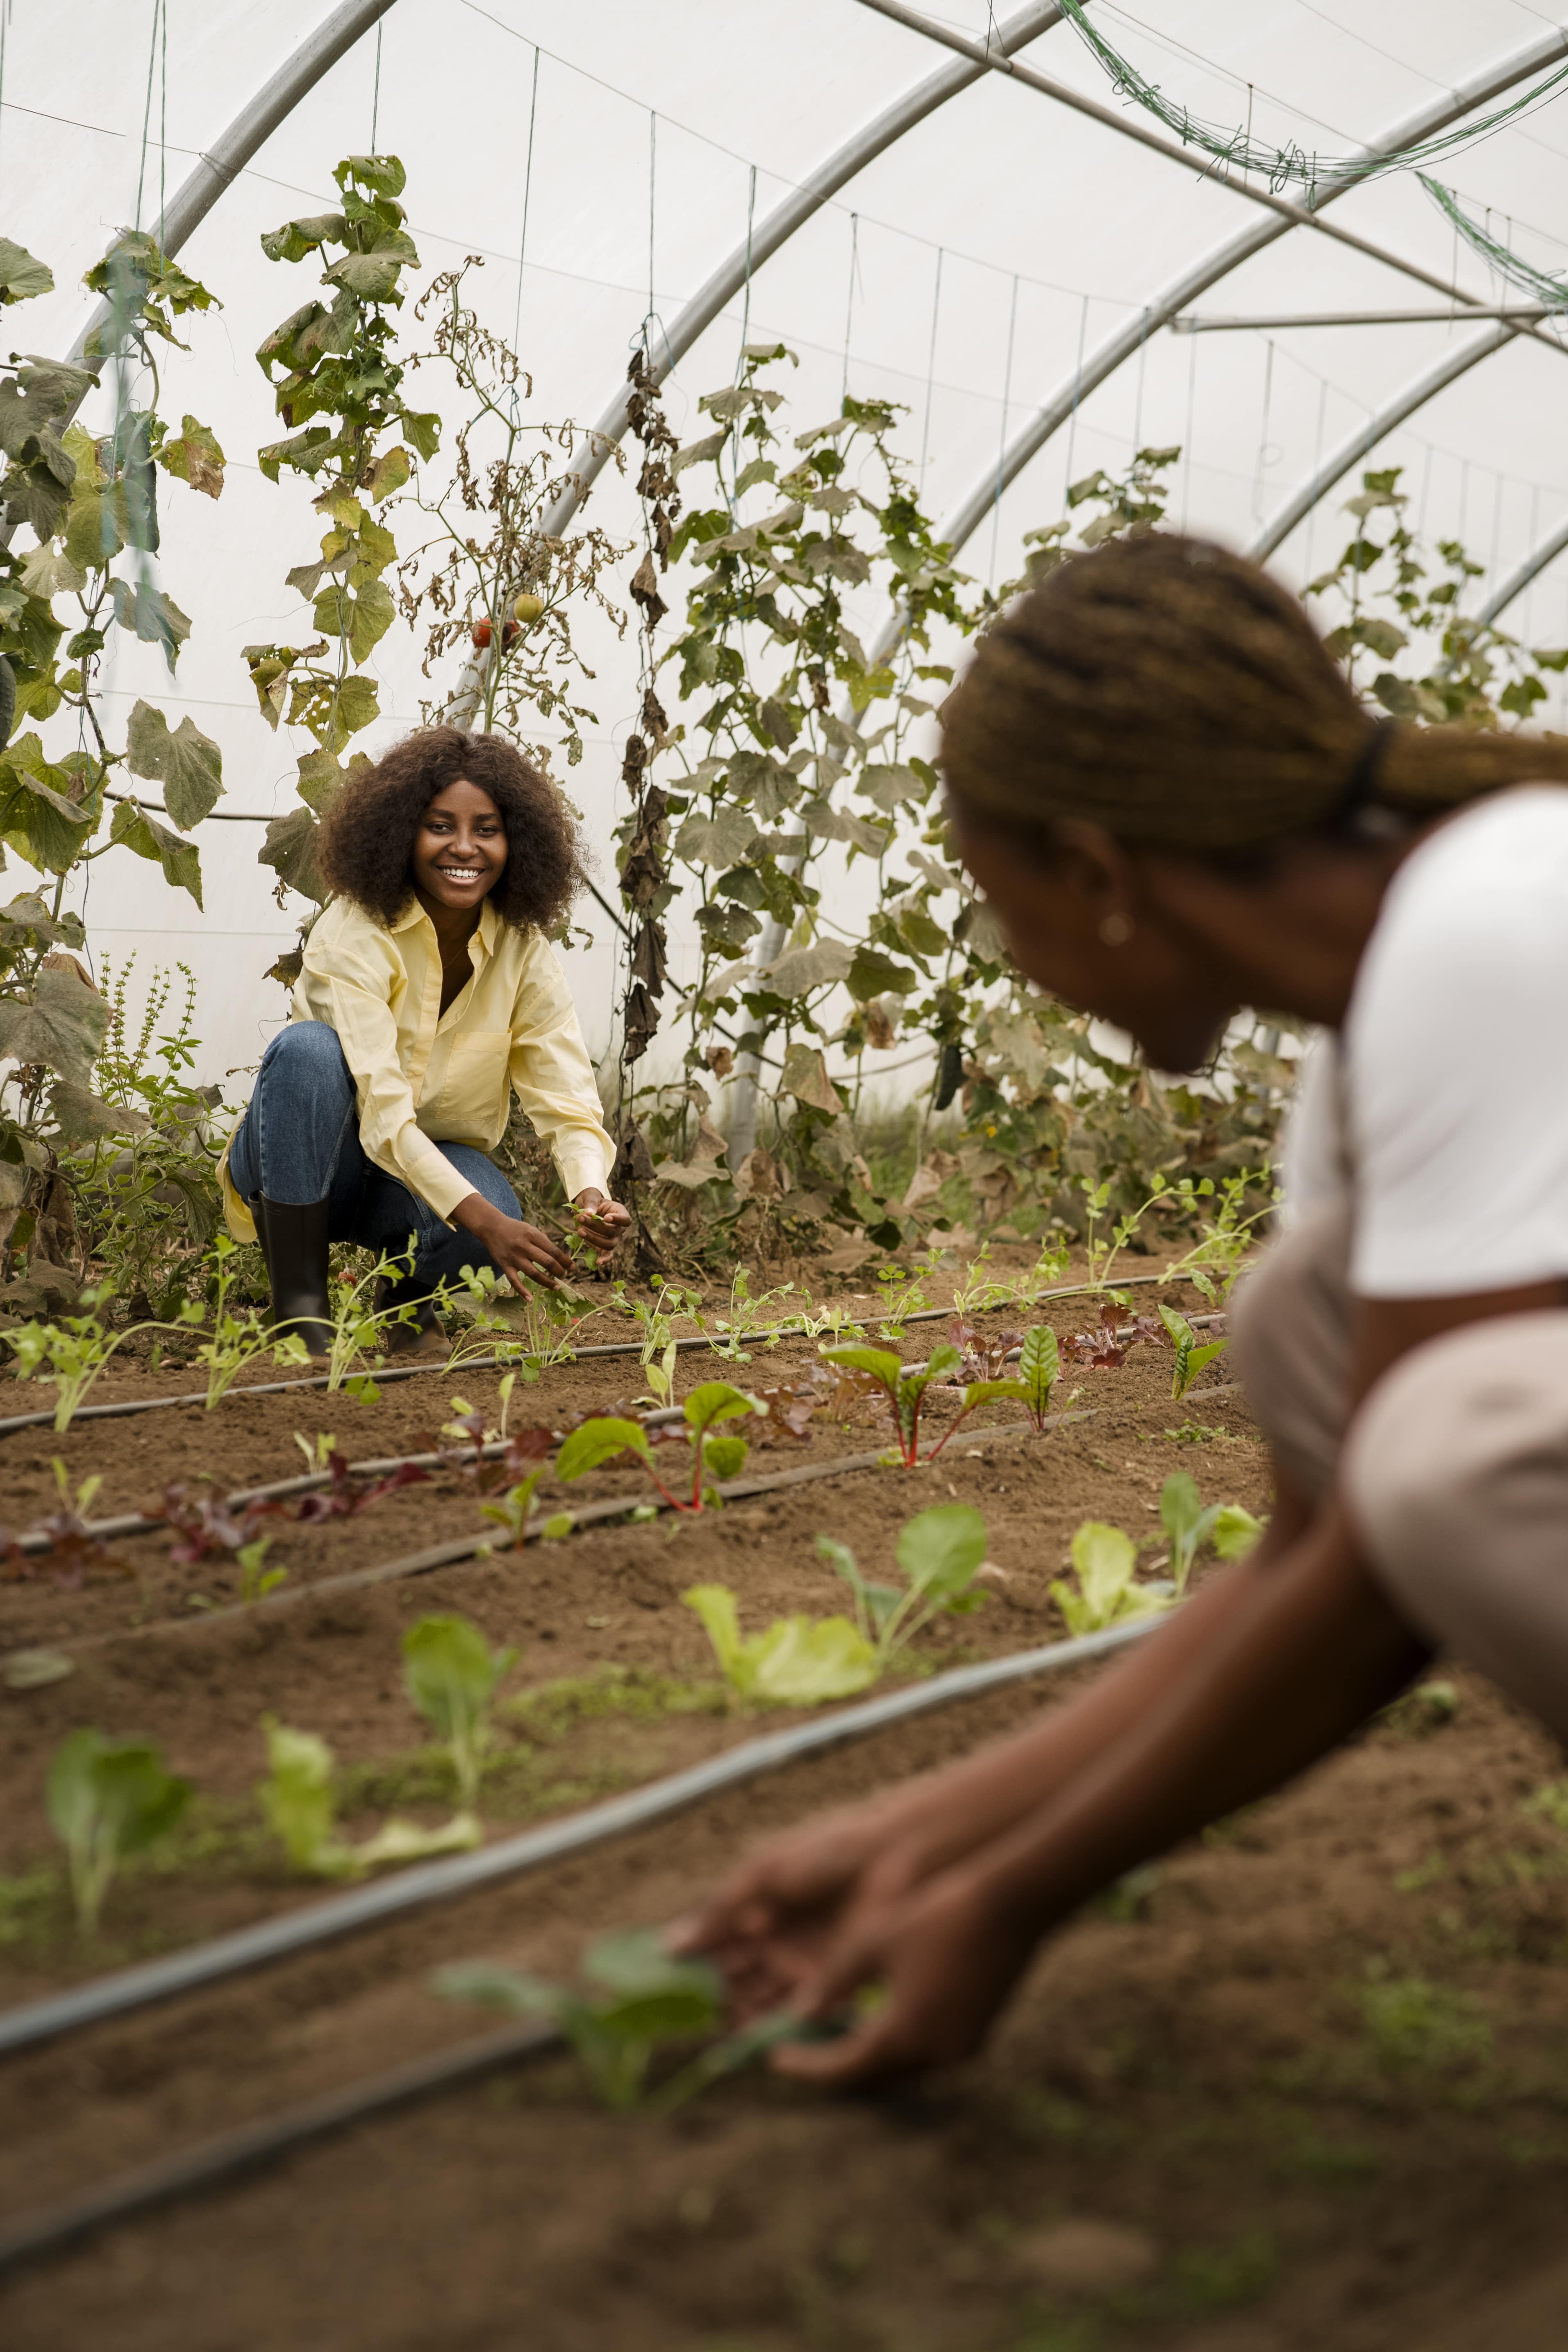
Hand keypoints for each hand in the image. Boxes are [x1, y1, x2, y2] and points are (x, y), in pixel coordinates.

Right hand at [451, 1192, 573, 1291]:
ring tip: (556, 1287)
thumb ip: (544, 1242)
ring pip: (533, 1273)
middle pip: (546, 1262)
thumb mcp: (531, 1230)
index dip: (565, 1261)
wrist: (492, 1227)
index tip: (572, 1267)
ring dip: (547, 1282)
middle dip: (559, 1271)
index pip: (554, 1250)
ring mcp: (514, 1257)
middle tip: (564, 1275)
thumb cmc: (516, 1229)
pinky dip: (522, 1291)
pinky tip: (530, 1299)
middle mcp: (524, 1246)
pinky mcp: (505, 1265)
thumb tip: (560, 1258)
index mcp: (533, 1235)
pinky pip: (514, 1281)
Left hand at [573, 1187, 631, 1264]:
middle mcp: (619, 1228)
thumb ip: (590, 1204)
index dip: (618, 1220)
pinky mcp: (604, 1247)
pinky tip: (597, 1262)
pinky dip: (604, 1260)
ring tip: (579, 1231)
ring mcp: (613, 1238)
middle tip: (580, 1218)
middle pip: (613, 1232)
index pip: (626, 1220)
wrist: (586, 1208)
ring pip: (609, 1244)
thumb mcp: (590, 1197)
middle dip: (595, 1227)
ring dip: (594, 1239)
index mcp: (620, 1213)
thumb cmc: (591, 1200)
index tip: (605, 1218)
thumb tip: (588, 1213)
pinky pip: (608, 1255)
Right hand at [669, 1780, 957, 2023]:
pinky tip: (753, 2032)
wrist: (892, 1862)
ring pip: (760, 1997)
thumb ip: (718, 1912)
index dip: (693, 1965)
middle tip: (687, 2017)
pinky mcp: (829, 1983)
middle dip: (713, 1995)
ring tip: (719, 2026)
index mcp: (758, 1906)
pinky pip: (794, 2011)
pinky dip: (772, 2023)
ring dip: (740, 2013)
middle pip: (735, 1976)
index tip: (665, 1988)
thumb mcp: (762, 1876)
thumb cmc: (826, 1856)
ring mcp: (801, 1962)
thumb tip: (669, 1946)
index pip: (716, 1944)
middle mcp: (777, 1938)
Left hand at [768, 1862, 1037, 2088]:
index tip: (773, 2058)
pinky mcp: (978, 2036)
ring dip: (867, 2061)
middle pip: (874, 2080)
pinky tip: (880, 2023)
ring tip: (834, 2036)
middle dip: (835, 2069)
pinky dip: (898, 2049)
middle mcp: (936, 2055)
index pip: (844, 2068)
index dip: (806, 2066)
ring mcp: (963, 2049)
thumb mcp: (873, 1941)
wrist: (1010, 1905)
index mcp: (905, 2034)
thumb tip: (801, 2012)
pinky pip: (927, 2056)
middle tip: (802, 2050)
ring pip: (902, 2071)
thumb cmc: (936, 1915)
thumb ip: (833, 1982)